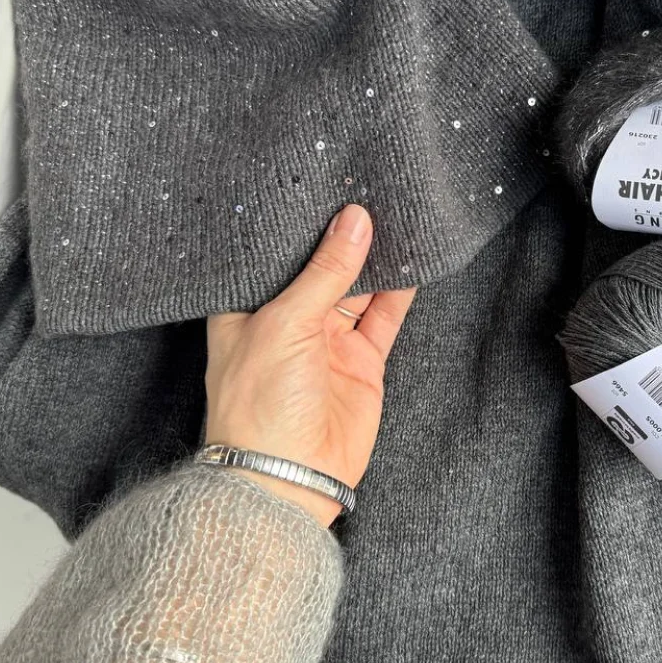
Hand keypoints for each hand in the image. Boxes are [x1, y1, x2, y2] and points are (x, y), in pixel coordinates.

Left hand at [205, 205, 415, 525]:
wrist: (289, 478)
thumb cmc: (260, 404)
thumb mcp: (284, 323)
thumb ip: (324, 272)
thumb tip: (354, 221)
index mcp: (249, 309)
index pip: (275, 255)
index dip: (298, 225)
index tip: (322, 184)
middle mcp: (288, 321)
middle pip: (320, 268)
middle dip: (342, 236)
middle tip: (367, 189)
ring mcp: (327, 342)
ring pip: (357, 288)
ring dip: (375, 259)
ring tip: (396, 215)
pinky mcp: (361, 362)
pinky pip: (383, 318)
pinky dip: (399, 292)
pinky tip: (413, 261)